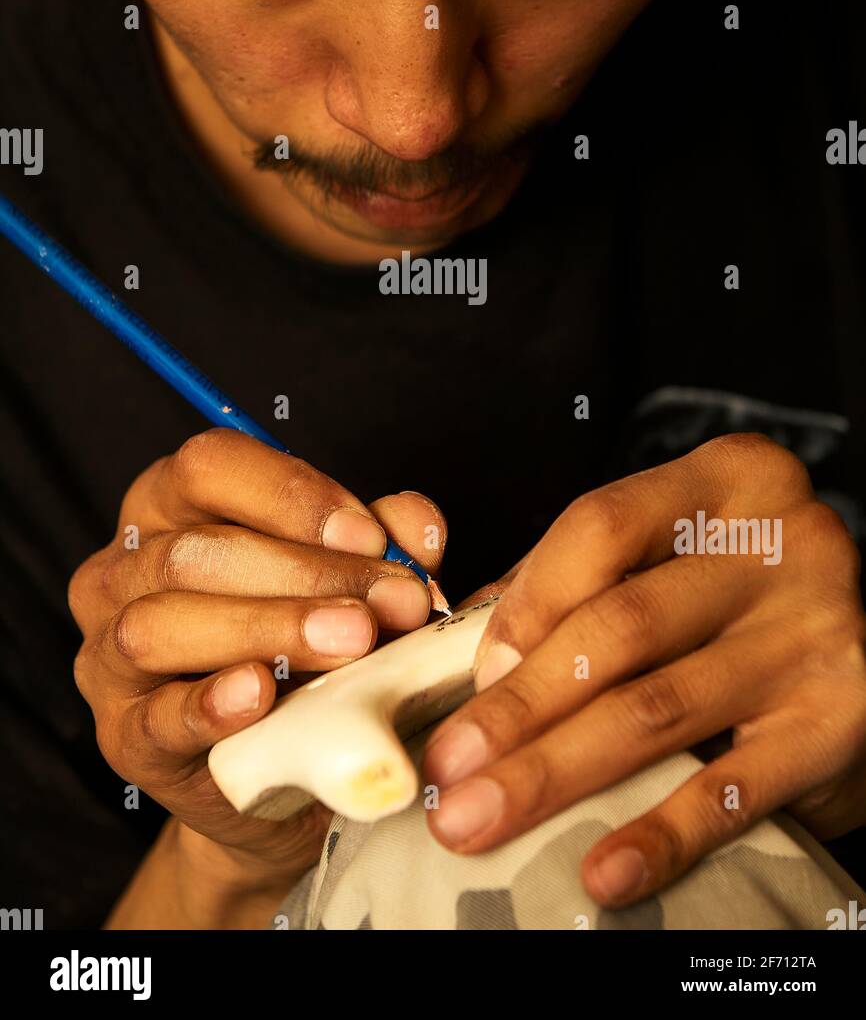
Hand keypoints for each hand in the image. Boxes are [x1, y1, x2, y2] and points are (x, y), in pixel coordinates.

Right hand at [70, 428, 444, 885]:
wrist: (280, 770)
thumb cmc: (304, 648)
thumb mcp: (345, 578)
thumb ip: (380, 541)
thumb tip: (415, 526)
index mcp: (169, 508)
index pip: (208, 467)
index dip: (293, 494)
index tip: (370, 535)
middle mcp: (121, 572)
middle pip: (194, 550)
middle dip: (306, 572)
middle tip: (391, 603)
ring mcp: (110, 657)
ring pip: (161, 625)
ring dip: (268, 627)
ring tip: (351, 639)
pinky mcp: (124, 739)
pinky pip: (156, 719)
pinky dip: (211, 705)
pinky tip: (264, 693)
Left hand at [422, 433, 865, 907]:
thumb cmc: (743, 593)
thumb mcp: (677, 550)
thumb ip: (579, 576)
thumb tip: (475, 648)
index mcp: (729, 481)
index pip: (602, 525)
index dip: (525, 603)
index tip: (472, 677)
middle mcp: (781, 546)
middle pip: (621, 625)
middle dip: (519, 706)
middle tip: (447, 772)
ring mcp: (812, 634)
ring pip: (658, 707)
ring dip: (556, 771)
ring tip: (483, 815)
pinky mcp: (838, 723)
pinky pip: (734, 789)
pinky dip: (660, 833)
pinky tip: (603, 868)